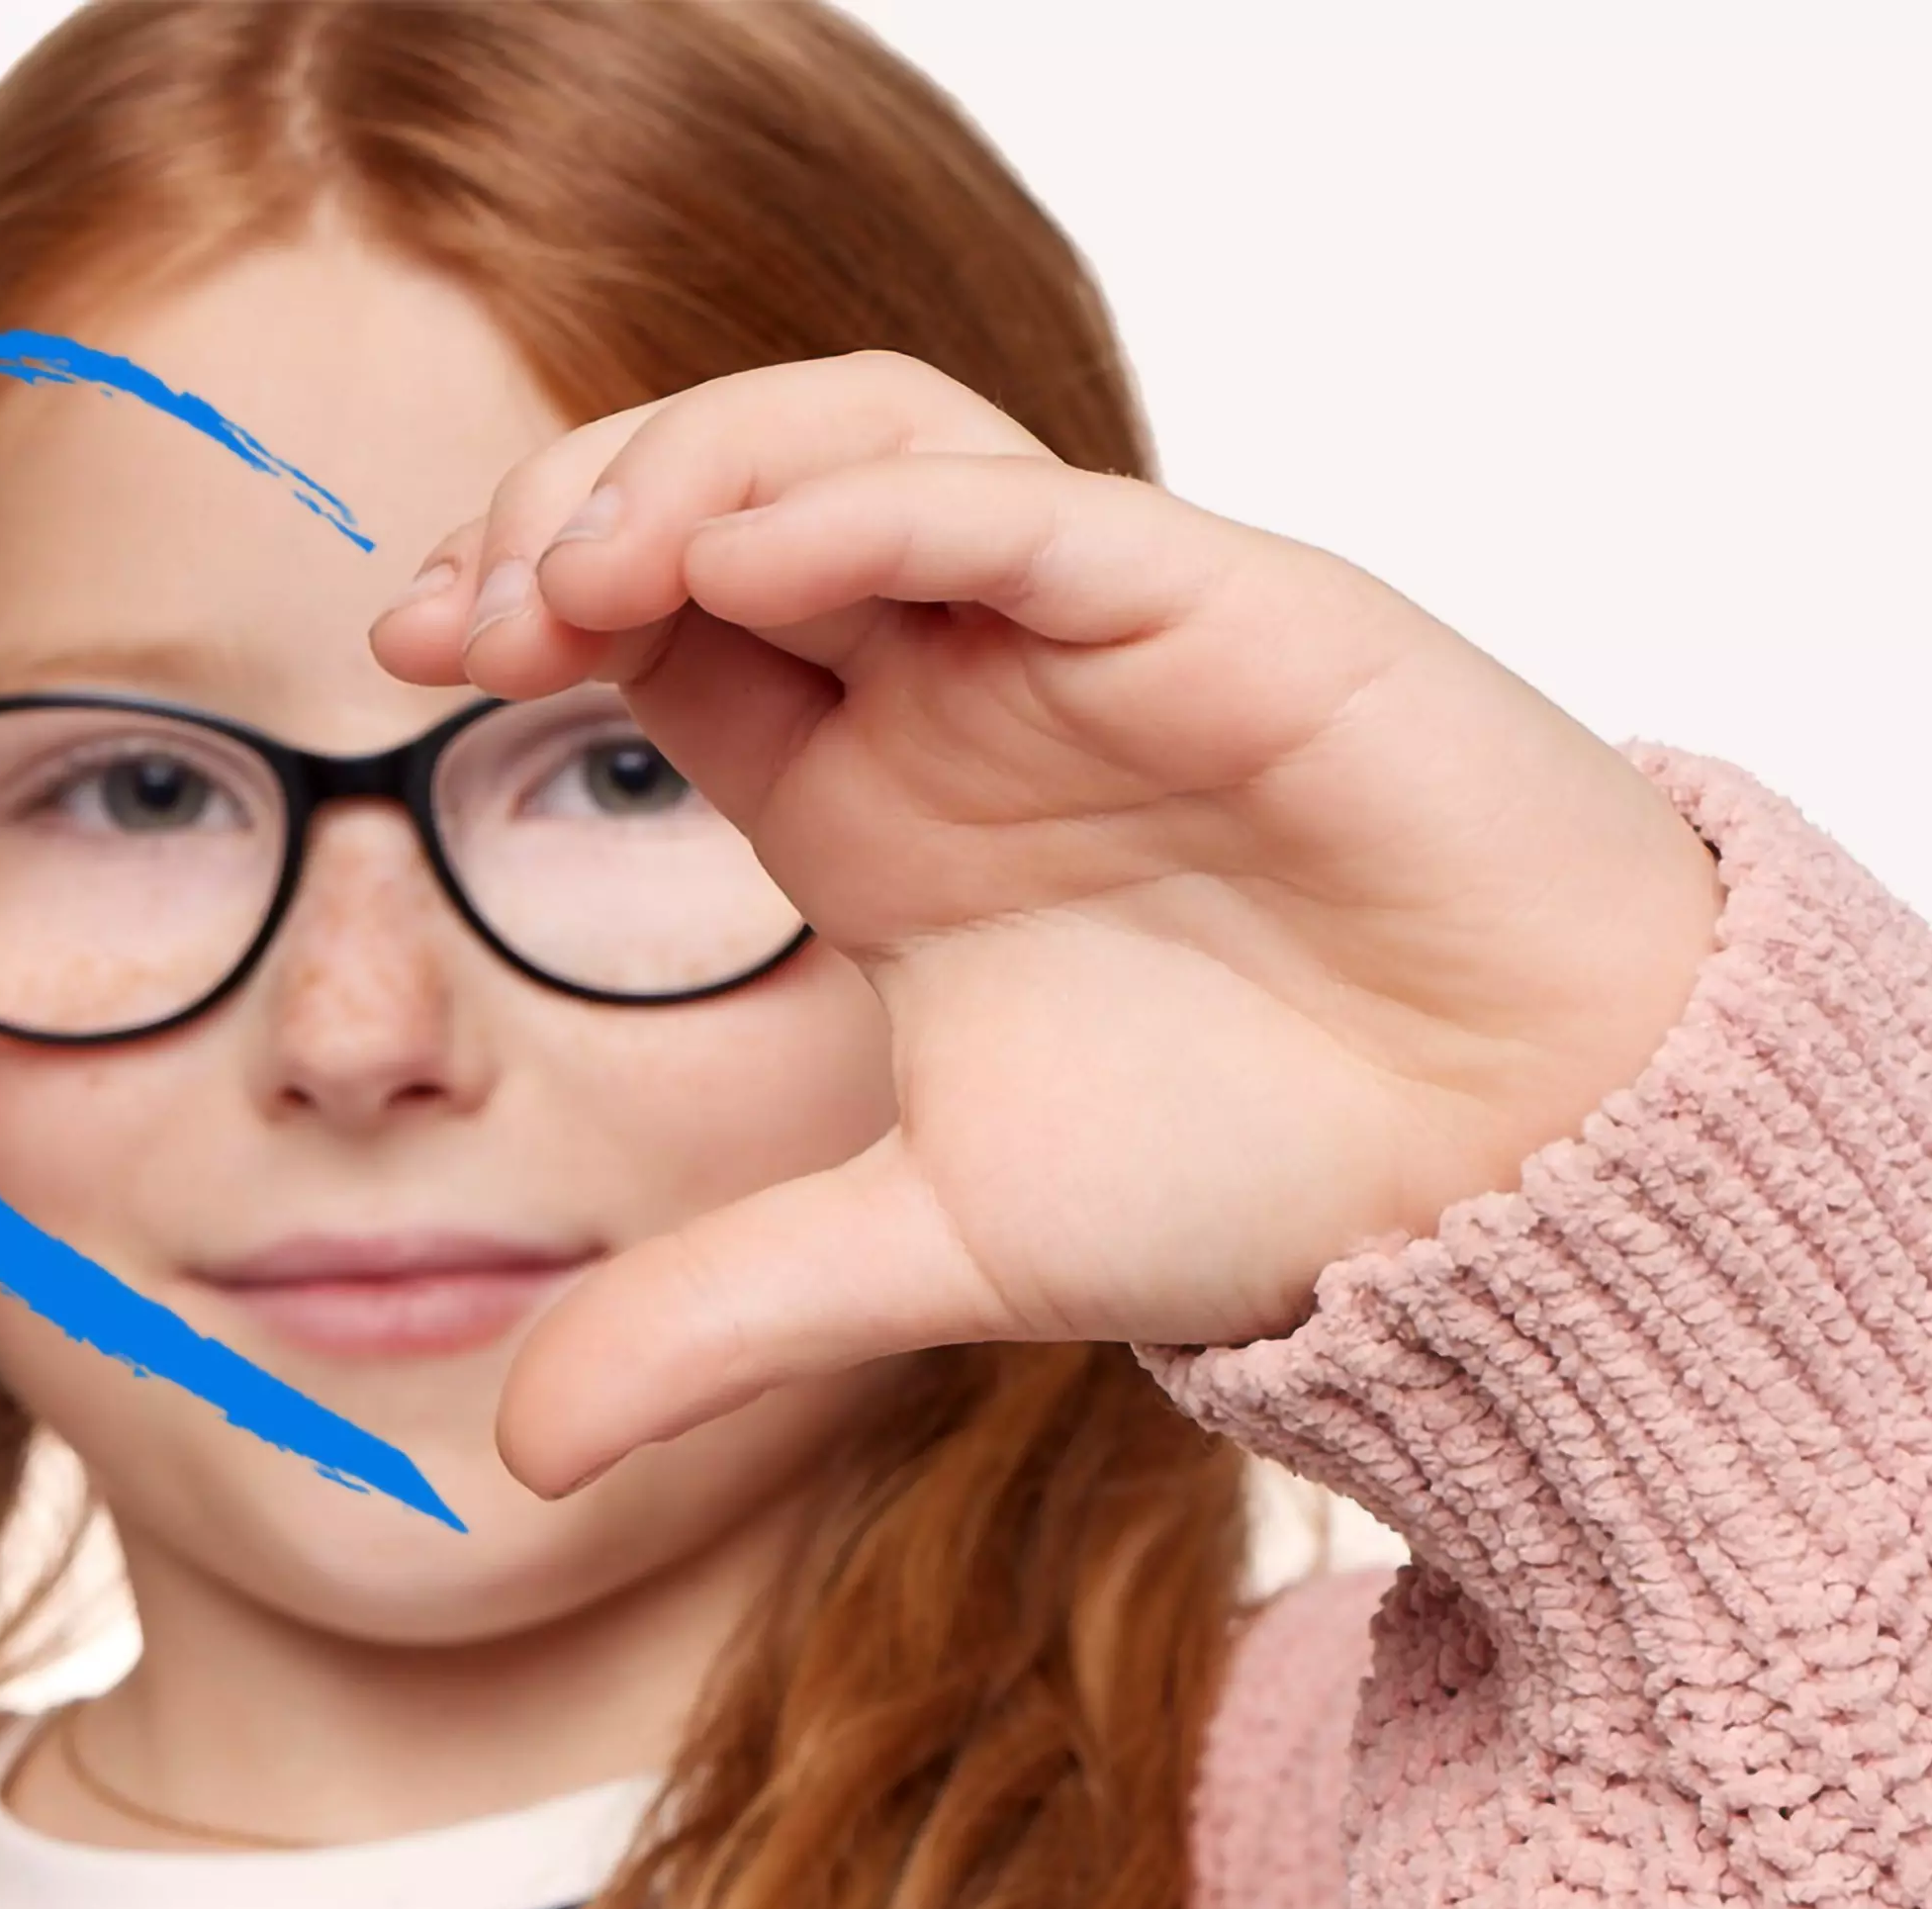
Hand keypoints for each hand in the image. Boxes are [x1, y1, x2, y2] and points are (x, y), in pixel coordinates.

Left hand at [368, 352, 1723, 1499]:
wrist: (1525, 1185)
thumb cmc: (1269, 1172)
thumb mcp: (934, 1249)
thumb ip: (719, 1315)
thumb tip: (513, 1445)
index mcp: (873, 784)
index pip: (656, 611)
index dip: (521, 593)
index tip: (406, 656)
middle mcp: (963, 680)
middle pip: (726, 481)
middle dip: (570, 499)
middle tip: (457, 610)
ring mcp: (1090, 631)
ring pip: (867, 440)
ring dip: (701, 466)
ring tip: (575, 567)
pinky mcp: (1232, 612)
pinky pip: (1032, 510)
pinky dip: (885, 510)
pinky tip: (754, 558)